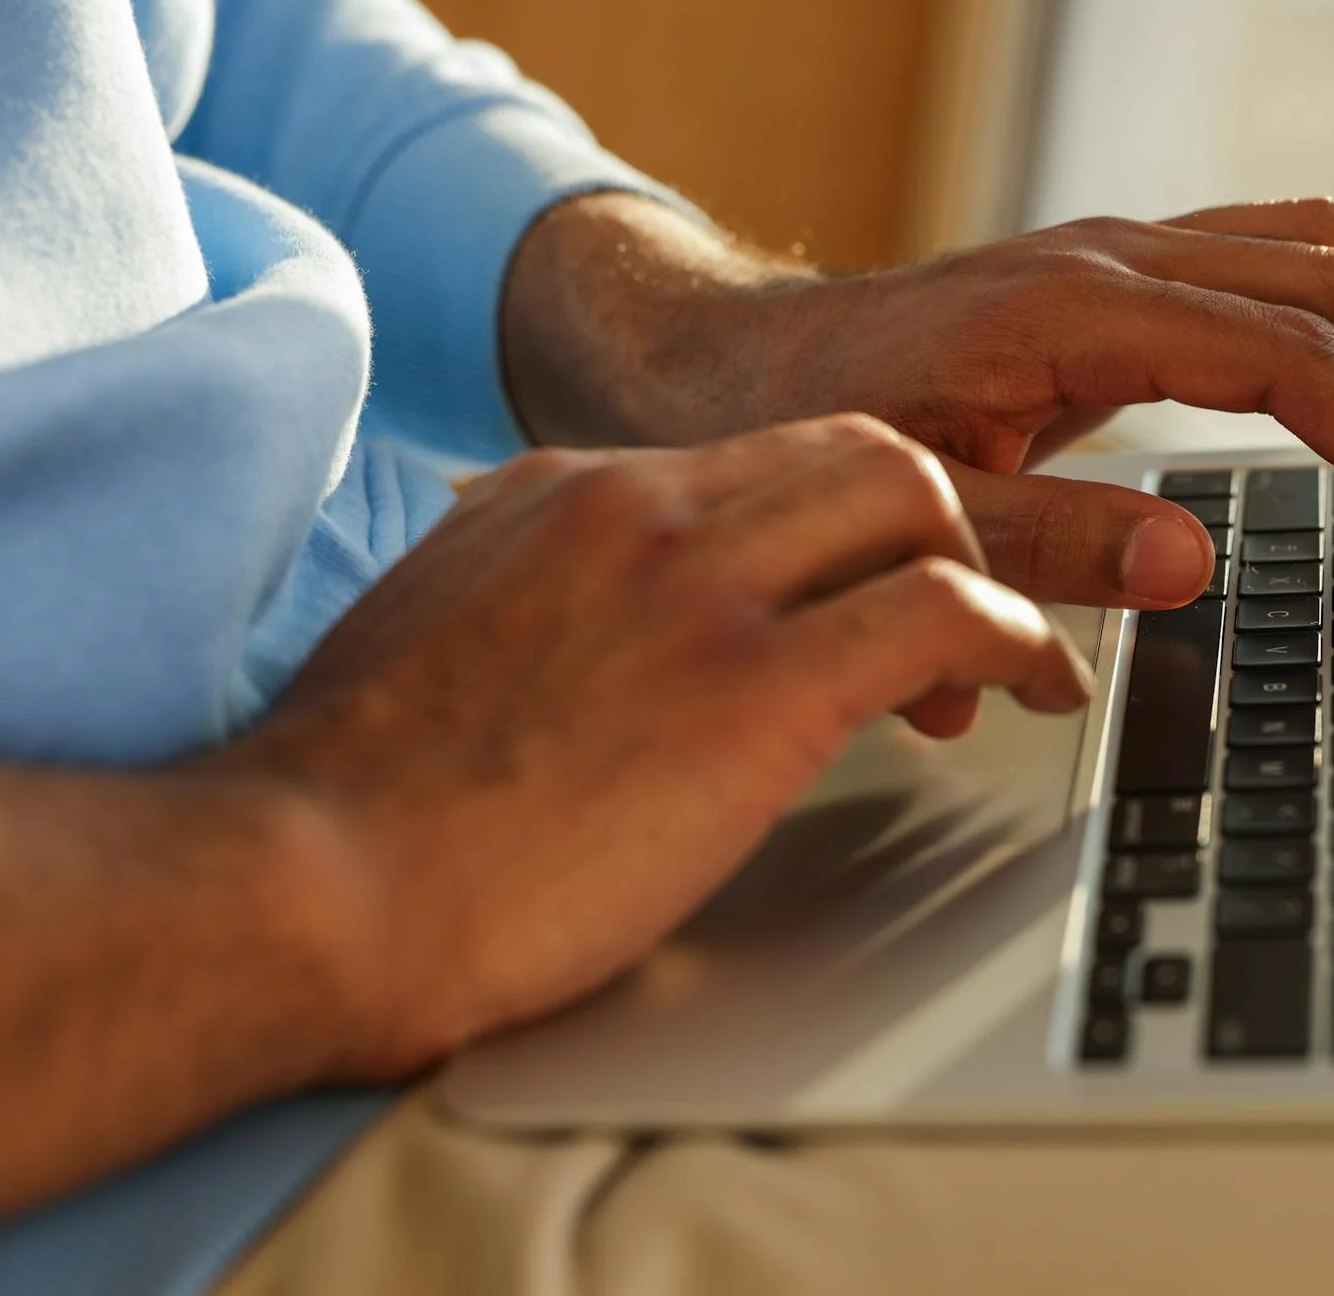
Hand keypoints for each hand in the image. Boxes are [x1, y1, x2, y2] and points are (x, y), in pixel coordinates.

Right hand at [222, 415, 1088, 1077]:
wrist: (302, 887)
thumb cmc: (350, 812)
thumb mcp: (435, 641)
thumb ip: (520, 599)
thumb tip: (575, 634)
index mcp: (562, 496)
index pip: (752, 459)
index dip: (835, 522)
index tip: (867, 581)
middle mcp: (637, 507)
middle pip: (851, 445)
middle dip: (929, 519)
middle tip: (961, 606)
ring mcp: (698, 587)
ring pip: (913, 494)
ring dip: (986, 565)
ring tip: (1014, 653)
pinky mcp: (754, 689)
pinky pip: (940, 611)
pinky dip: (1013, 636)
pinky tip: (1031, 683)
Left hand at [504, 194, 1333, 607]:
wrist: (743, 364)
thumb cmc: (814, 428)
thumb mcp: (918, 502)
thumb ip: (1041, 542)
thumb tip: (1184, 568)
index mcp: (1077, 309)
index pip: (1290, 355)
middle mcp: (1115, 257)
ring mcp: (1123, 254)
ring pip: (1320, 252)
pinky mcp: (1122, 276)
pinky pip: (1276, 260)